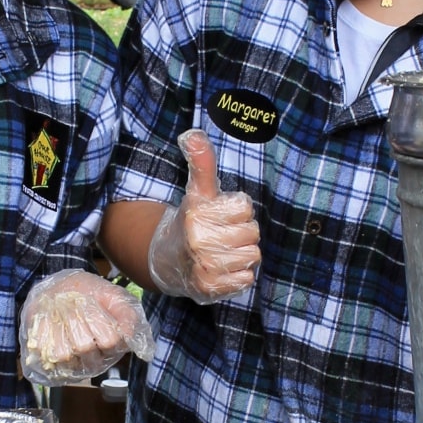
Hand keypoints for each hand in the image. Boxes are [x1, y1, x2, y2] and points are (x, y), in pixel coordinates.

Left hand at [19, 269, 154, 384]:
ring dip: (59, 325)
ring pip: (64, 353)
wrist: (60, 288)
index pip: (109, 341)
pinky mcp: (47, 359)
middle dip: (77, 318)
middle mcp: (93, 359)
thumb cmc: (90, 293)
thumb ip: (127, 313)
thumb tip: (129, 335)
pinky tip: (48, 320)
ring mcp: (69, 362)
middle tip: (75, 305)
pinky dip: (43, 329)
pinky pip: (43, 350)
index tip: (92, 303)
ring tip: (61, 312)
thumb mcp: (113, 295)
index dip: (98, 319)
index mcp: (113, 346)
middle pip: (85, 346)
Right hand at [147, 129, 259, 302]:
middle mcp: (200, 241)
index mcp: (198, 214)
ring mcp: (205, 267)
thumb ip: (202, 162)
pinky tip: (224, 269)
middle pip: (252, 233)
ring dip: (242, 253)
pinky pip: (247, 278)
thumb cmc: (193, 221)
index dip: (237, 211)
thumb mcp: (197, 191)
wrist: (169, 260)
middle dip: (242, 232)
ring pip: (253, 255)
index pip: (244, 208)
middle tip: (222, 235)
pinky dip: (240, 274)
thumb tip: (193, 133)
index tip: (221, 215)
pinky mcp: (211, 288)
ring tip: (223, 251)